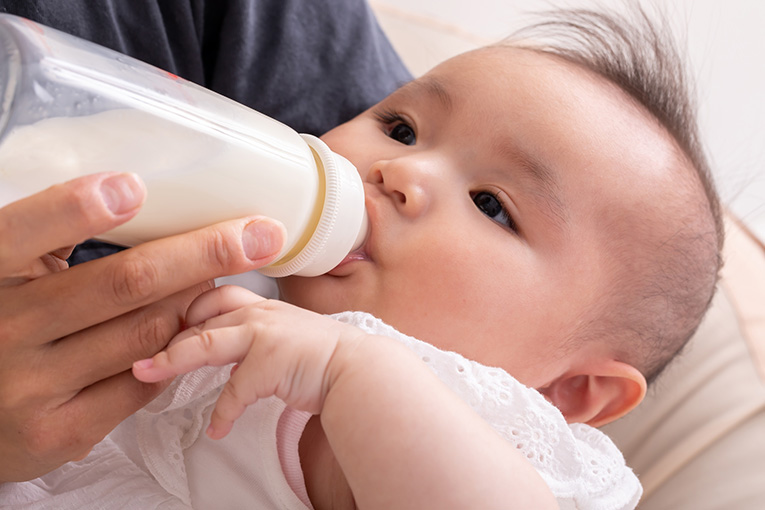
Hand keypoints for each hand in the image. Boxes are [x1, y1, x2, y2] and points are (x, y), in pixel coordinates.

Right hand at [0, 173, 285, 481]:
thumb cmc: (3, 323)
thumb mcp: (12, 271)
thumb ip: (55, 238)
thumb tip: (137, 194)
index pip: (29, 231)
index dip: (79, 208)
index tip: (134, 187)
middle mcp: (6, 329)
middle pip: (126, 283)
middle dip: (204, 255)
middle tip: (257, 235)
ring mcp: (33, 386)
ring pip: (150, 330)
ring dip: (197, 300)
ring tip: (221, 277)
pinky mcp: (63, 431)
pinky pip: (147, 379)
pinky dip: (176, 348)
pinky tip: (188, 329)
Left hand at [132, 285, 366, 438]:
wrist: (357, 370)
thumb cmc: (322, 356)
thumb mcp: (284, 333)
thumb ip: (252, 335)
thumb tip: (223, 354)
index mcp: (260, 304)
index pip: (210, 294)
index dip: (182, 308)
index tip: (160, 326)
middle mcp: (259, 312)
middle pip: (199, 314)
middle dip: (167, 332)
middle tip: (142, 352)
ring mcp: (263, 334)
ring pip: (205, 342)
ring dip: (171, 359)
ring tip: (146, 373)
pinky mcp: (269, 363)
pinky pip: (234, 391)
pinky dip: (222, 414)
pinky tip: (218, 430)